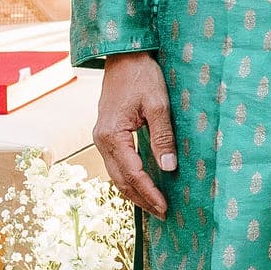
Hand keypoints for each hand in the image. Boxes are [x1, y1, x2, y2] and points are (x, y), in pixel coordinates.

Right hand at [95, 53, 177, 218]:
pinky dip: (129, 178)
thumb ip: (163, 137)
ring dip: (134, 192)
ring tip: (153, 205)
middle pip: (120, 180)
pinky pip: (116, 163)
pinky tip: (142, 184)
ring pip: (116, 174)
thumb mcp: (159, 105)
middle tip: (162, 213)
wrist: (123, 56)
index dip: (149, 192)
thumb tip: (169, 167)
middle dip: (141, 199)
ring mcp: (101, 138)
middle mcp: (102, 140)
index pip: (132, 174)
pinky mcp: (106, 134)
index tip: (165, 207)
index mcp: (112, 135)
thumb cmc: (142, 76)